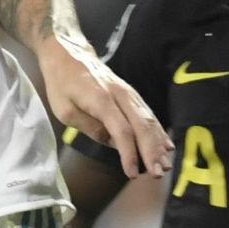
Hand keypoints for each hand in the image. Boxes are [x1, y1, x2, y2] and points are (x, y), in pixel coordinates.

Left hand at [38, 34, 171, 179]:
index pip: (121, 131)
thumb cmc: (62, 83)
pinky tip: (166, 146)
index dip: (129, 153)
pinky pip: (149, 114)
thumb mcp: (64, 110)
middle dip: (151, 152)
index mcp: (101, 100)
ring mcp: (129, 93)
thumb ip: (89, 126)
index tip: (132, 173)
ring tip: (165, 164)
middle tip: (158, 173)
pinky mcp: (132, 95)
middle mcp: (120, 95)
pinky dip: (158, 131)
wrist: (68, 53)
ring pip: (149, 120)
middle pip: (141, 126)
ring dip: (158, 144)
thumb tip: (111, 142)